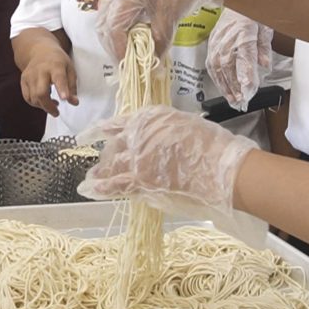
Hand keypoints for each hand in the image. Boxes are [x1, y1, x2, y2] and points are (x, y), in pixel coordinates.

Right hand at [19, 46, 78, 116]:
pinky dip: (35, 103)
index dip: (62, 89)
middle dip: (49, 106)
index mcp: (56, 65)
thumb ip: (72, 87)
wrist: (40, 51)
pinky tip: (43, 101)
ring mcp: (30, 75)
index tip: (65, 98)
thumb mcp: (70, 69)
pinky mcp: (23, 80)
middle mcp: (40, 70)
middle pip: (41, 92)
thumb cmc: (58, 61)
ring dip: (43, 106)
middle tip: (57, 112)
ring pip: (33, 97)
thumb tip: (74, 102)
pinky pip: (27, 97)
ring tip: (53, 104)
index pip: (58, 78)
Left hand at [77, 105, 256, 220]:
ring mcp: (137, 161)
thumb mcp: (182, 123)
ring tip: (89, 180)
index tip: (90, 134)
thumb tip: (154, 137)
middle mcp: (137, 137)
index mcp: (148, 119)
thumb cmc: (210, 143)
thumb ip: (161, 129)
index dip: (100, 130)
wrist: (220, 168)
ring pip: (111, 168)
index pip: (117, 124)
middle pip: (113, 148)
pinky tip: (90, 190)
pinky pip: (116, 186)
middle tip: (98, 166)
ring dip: (99, 174)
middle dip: (106, 158)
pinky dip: (101, 189)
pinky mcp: (142, 183)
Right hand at [96, 0, 230, 59]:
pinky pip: (113, 16)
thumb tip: (154, 62)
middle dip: (114, 48)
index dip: (119, 49)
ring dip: (115, 40)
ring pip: (106, 22)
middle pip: (104, 26)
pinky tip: (131, 40)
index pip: (113, 27)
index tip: (130, 65)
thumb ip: (160, 38)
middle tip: (128, 65)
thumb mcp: (172, 13)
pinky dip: (119, 31)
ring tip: (129, 56)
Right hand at [206, 8, 273, 111]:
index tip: (249, 92)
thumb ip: (264, 48)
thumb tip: (264, 65)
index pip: (244, 59)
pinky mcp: (211, 43)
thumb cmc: (252, 12)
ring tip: (233, 100)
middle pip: (229, 67)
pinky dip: (217, 79)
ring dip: (225, 86)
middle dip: (235, 87)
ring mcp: (217, 41)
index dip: (246, 77)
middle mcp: (228, 38)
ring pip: (218, 68)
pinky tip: (223, 88)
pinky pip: (211, 64)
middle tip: (243, 101)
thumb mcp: (265, 27)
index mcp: (244, 33)